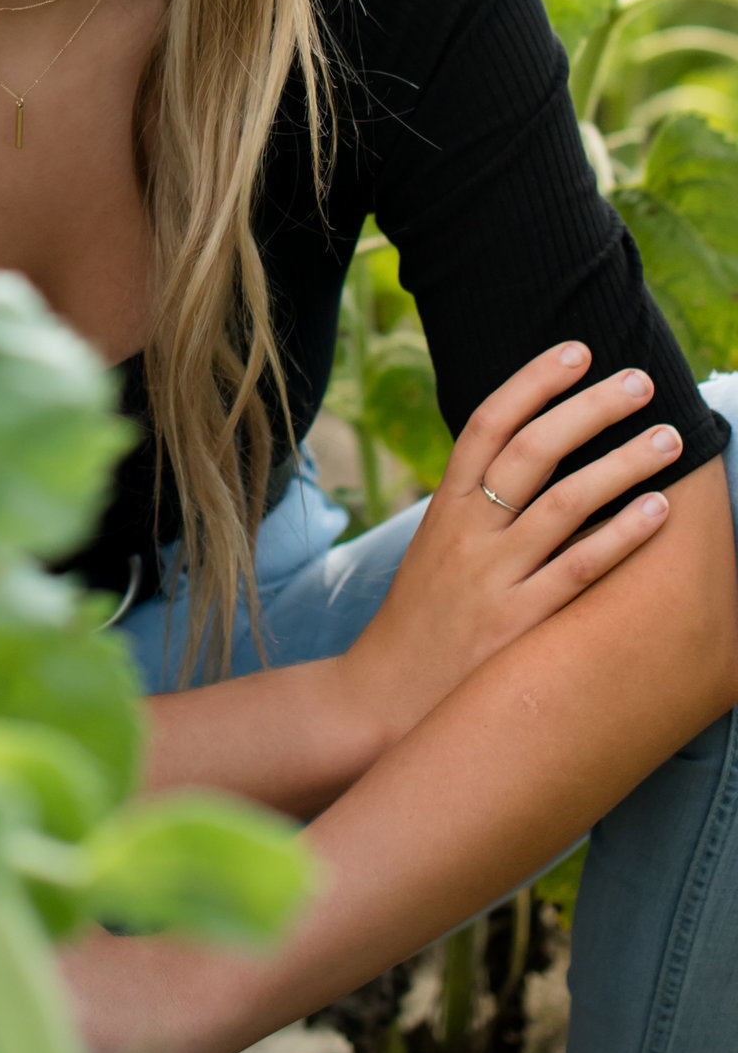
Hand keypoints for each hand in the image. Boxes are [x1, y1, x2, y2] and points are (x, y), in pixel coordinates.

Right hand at [335, 342, 677, 755]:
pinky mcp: (519, 626)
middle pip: (533, 450)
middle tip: (640, 382)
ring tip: (669, 440)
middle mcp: (468, 534)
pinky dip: (621, 537)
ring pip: (565, 503)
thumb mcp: (434, 551)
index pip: (487, 423)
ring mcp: (493, 578)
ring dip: (622, 464)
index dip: (532, 381)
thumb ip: (474, 508)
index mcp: (444, 508)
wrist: (382, 702)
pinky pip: (578, 570)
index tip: (577, 350)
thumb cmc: (419, 623)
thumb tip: (528, 462)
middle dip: (590, 408)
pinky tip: (659, 512)